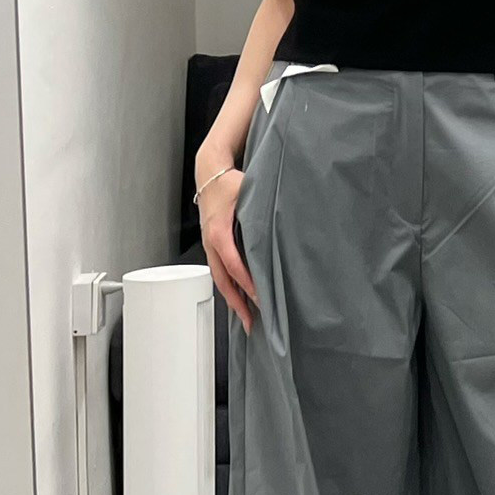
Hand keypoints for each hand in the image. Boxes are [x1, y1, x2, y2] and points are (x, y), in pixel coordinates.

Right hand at [197, 166, 258, 331]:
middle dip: (236, 303)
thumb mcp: (247, 193)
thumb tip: (284, 224)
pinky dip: (229, 286)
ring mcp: (209, 246)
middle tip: (251, 322)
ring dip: (232, 299)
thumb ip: (262, 211)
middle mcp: (212, 243)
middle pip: (223, 280)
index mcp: (219, 232)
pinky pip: (219, 271)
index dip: (246, 283)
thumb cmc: (229, 182)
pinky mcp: (212, 245)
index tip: (259, 298)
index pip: (234, 264)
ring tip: (245, 318)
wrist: (209, 172)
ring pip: (219, 278)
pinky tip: (238, 297)